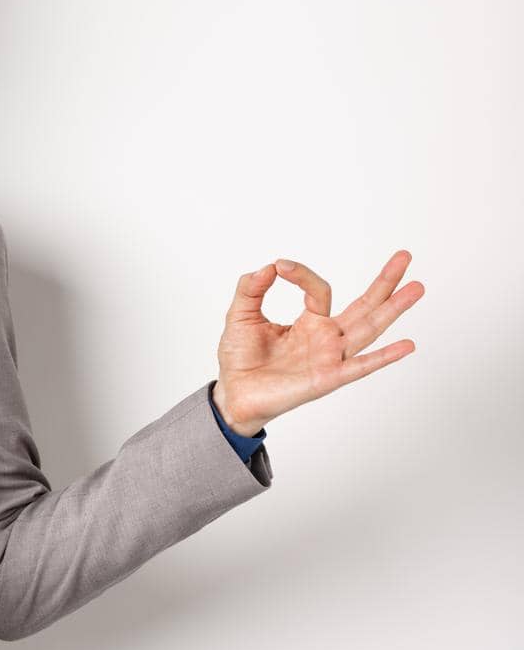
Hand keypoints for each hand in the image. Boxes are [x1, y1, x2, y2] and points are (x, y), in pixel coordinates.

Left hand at [212, 250, 424, 436]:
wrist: (233, 393)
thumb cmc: (241, 358)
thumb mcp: (241, 315)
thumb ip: (251, 288)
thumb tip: (269, 266)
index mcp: (310, 322)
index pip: (319, 290)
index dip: (301, 274)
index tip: (280, 266)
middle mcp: (327, 338)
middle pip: (364, 306)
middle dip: (385, 282)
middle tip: (404, 256)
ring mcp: (330, 357)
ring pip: (368, 328)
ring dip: (393, 309)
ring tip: (416, 287)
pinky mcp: (327, 378)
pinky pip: (360, 366)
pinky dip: (383, 357)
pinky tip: (407, 345)